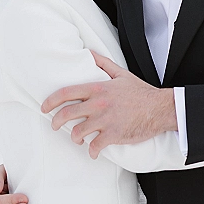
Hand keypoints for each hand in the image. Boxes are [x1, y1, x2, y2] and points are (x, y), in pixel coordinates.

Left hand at [41, 52, 176, 159]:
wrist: (160, 108)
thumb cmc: (140, 91)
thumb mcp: (121, 74)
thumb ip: (103, 63)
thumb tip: (88, 52)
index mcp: (98, 88)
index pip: (67, 93)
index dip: (51, 101)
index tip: (44, 108)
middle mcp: (98, 104)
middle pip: (67, 114)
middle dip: (56, 122)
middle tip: (54, 126)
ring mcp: (105, 120)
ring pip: (78, 132)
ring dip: (74, 137)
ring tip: (77, 138)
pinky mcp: (114, 134)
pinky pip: (95, 146)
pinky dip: (92, 150)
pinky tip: (93, 151)